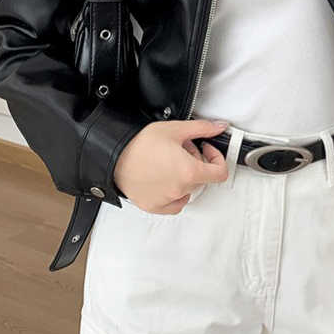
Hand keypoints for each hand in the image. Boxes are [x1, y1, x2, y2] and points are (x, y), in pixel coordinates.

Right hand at [114, 119, 228, 213]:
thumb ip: (203, 129)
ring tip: (171, 161)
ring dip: (185, 176)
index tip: (207, 150)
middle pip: (202, 178)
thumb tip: (219, 127)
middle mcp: (180, 190)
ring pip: (189, 190)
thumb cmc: (139, 144)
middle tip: (183, 149)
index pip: (220, 173)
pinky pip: (174, 204)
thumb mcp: (176, 129)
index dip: (217, 158)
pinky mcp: (154, 206)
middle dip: (197, 161)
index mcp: (189, 172)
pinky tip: (166, 178)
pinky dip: (175, 192)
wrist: (113, 156)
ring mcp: (166, 200)